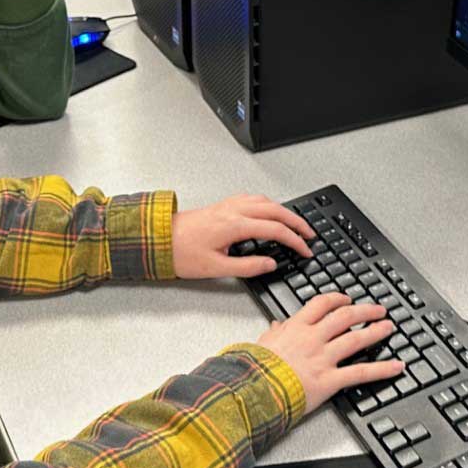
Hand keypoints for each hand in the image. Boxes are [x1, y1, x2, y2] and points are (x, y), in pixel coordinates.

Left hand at [171, 194, 315, 279]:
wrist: (158, 240)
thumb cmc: (181, 253)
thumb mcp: (216, 268)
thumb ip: (247, 266)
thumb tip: (270, 263)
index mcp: (234, 225)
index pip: (275, 229)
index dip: (295, 240)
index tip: (305, 250)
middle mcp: (233, 210)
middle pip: (275, 209)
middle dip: (296, 221)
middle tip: (309, 234)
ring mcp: (227, 205)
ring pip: (264, 201)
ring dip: (283, 210)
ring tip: (294, 223)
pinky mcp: (221, 206)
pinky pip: (252, 199)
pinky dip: (267, 204)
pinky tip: (268, 212)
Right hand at [257, 294, 402, 415]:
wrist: (253, 391)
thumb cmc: (255, 369)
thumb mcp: (261, 344)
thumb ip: (273, 333)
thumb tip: (276, 325)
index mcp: (296, 328)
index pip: (322, 304)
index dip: (338, 299)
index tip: (347, 299)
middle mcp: (313, 339)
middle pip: (345, 317)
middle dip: (365, 311)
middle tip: (378, 310)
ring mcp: (324, 358)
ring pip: (356, 339)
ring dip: (376, 331)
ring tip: (388, 327)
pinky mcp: (330, 380)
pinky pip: (361, 372)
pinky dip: (382, 369)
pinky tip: (397, 366)